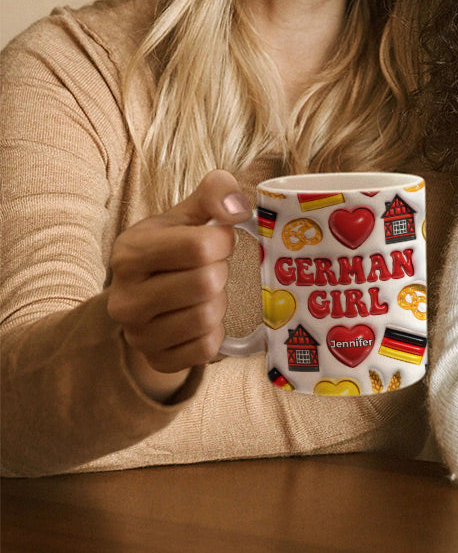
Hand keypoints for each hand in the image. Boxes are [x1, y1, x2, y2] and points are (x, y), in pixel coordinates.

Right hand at [107, 170, 250, 400]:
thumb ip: (215, 193)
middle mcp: (125, 298)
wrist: (146, 296)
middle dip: (220, 272)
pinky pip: (206, 349)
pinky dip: (215, 332)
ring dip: (219, 302)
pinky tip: (202, 318)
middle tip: (210, 269)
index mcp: (129, 253)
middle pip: (206, 283)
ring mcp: (137, 335)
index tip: (219, 240)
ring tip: (204, 293)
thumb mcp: (188, 213)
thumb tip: (238, 207)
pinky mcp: (156, 360)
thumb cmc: (173, 248)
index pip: (199, 246)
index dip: (223, 241)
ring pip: (208, 317)